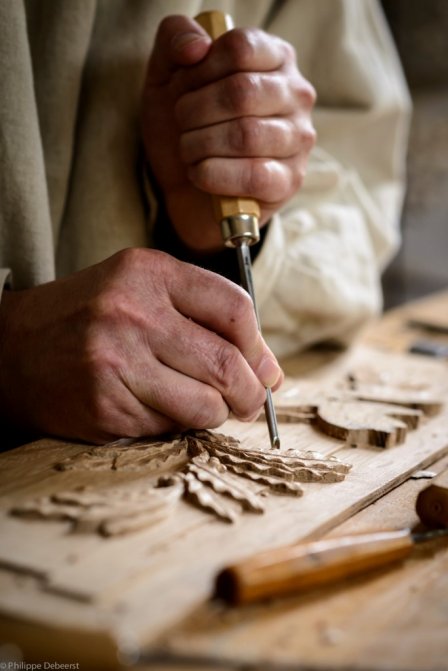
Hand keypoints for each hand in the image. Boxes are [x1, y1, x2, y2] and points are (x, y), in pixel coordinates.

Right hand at [0, 249, 282, 442]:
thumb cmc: (89, 319)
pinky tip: (156, 410)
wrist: (12, 350)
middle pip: (226, 363)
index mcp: (148, 272)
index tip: (264, 368)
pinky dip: (177, 426)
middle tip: (250, 403)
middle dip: (251, 394)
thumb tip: (269, 370)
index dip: (260, 347)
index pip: (235, 308)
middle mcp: (132, 312)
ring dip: (216, 414)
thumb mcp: (140, 290)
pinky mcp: (105, 405)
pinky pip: (170, 427)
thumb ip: (202, 315)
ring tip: (202, 407)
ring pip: (206, 405)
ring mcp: (116, 360)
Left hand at [142, 15, 315, 252]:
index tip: (183, 89)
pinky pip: (252, 175)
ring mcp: (298, 140)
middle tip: (182, 124)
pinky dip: (212, 174)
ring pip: (246, 135)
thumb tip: (196, 47)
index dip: (199, 70)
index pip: (240, 48)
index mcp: (275, 58)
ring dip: (199, 144)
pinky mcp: (289, 181)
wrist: (184, 186)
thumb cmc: (186, 125)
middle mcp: (297, 95)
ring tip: (189, 149)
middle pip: (241, 92)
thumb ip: (174, 38)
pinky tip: (199, 173)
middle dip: (194, 111)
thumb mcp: (167, 74)